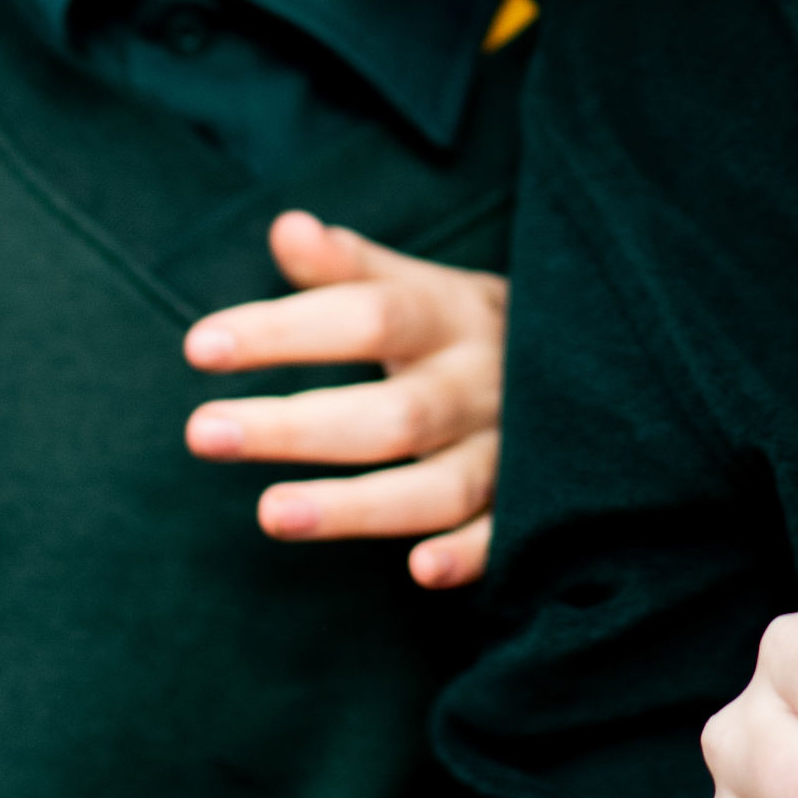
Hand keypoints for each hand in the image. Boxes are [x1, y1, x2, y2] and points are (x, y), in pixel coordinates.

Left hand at [186, 210, 506, 587]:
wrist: (597, 363)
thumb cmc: (465, 330)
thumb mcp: (419, 286)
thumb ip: (350, 266)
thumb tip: (286, 227)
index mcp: (453, 317)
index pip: (367, 316)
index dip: (286, 330)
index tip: (200, 347)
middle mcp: (483, 384)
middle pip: (393, 412)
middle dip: (297, 425)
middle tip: (202, 432)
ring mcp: (512, 450)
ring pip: (440, 485)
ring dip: (359, 504)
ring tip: (269, 514)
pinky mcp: (532, 506)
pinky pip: (505, 535)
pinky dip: (471, 553)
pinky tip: (421, 571)